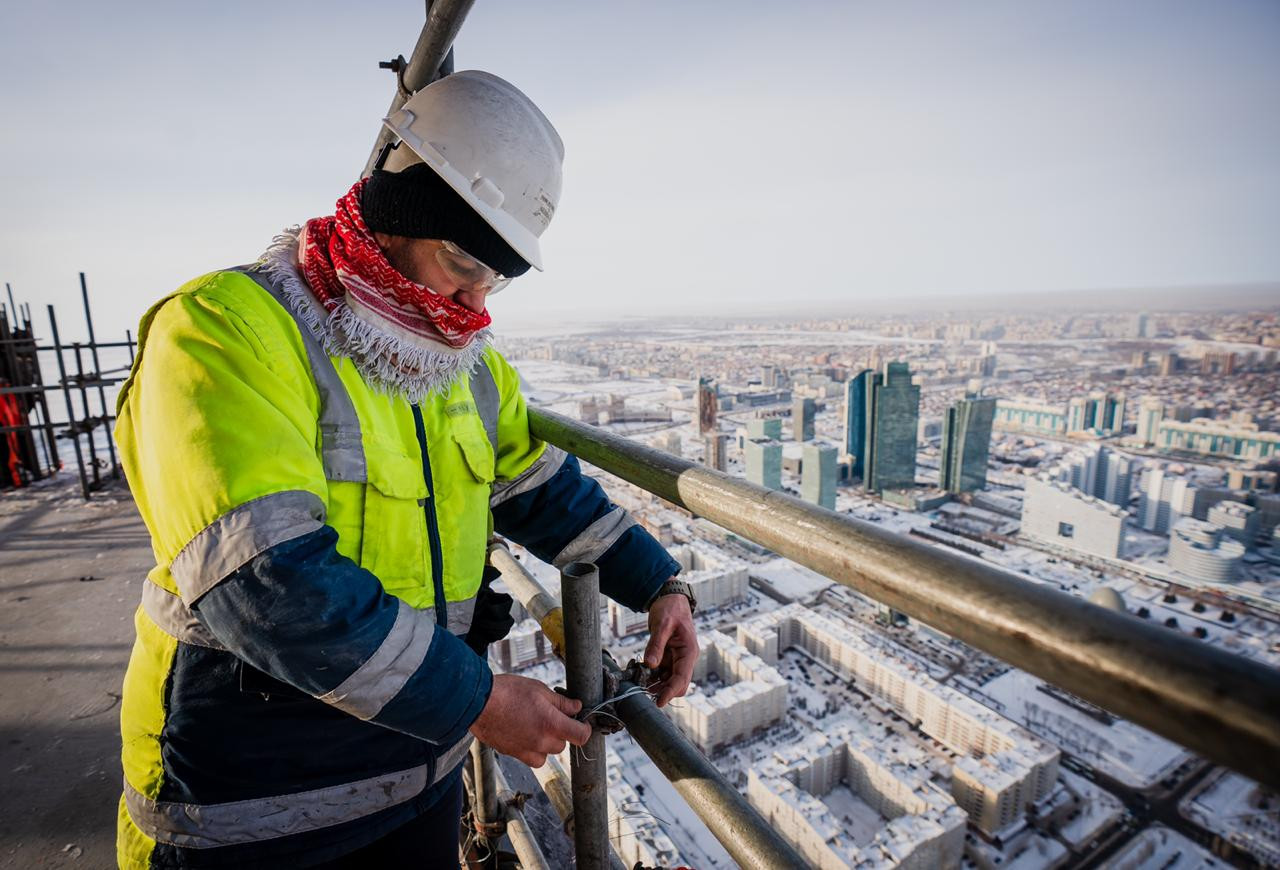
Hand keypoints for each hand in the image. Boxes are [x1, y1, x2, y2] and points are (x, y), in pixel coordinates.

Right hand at [470, 674, 591, 767]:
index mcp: (551, 723)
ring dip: (547, 743)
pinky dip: (533, 750)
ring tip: (537, 725)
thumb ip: (560, 702)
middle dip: (562, 732)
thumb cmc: (507, 692)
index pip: (581, 736)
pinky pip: (531, 758)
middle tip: (553, 717)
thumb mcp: (539, 689)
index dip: (585, 729)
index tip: (582, 723)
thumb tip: (576, 707)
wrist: (478, 703)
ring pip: (547, 753)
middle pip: (563, 745)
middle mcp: (541, 741)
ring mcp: (526, 750)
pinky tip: (526, 735)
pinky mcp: (513, 754)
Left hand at [644, 590, 698, 706]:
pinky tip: (638, 676)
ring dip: (654, 685)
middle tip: (643, 694)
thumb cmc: (670, 609)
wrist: (670, 599)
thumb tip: (650, 665)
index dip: (670, 692)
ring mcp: (676, 659)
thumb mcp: (662, 625)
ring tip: (637, 686)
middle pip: (677, 684)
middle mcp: (685, 659)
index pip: (682, 678)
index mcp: (689, 652)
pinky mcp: (667, 658)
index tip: (659, 703)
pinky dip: (650, 676)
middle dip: (662, 691)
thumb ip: (656, 645)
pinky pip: (660, 672)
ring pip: (667, 680)